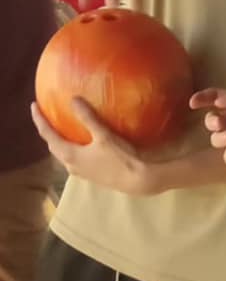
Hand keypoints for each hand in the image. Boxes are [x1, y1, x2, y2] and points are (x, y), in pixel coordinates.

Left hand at [31, 100, 149, 194]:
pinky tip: (80, 141)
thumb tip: (74, 99)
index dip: (39, 120)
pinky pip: (73, 158)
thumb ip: (88, 117)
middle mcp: (70, 165)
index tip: (33, 106)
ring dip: (59, 140)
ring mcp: (80, 171)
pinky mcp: (90, 174)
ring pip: (63, 154)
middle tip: (45, 115)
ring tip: (60, 127)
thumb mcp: (103, 136)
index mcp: (70, 155)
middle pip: (53, 146)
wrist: (137, 180)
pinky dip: (70, 146)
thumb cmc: (120, 158)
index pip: (48, 135)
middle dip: (47, 131)